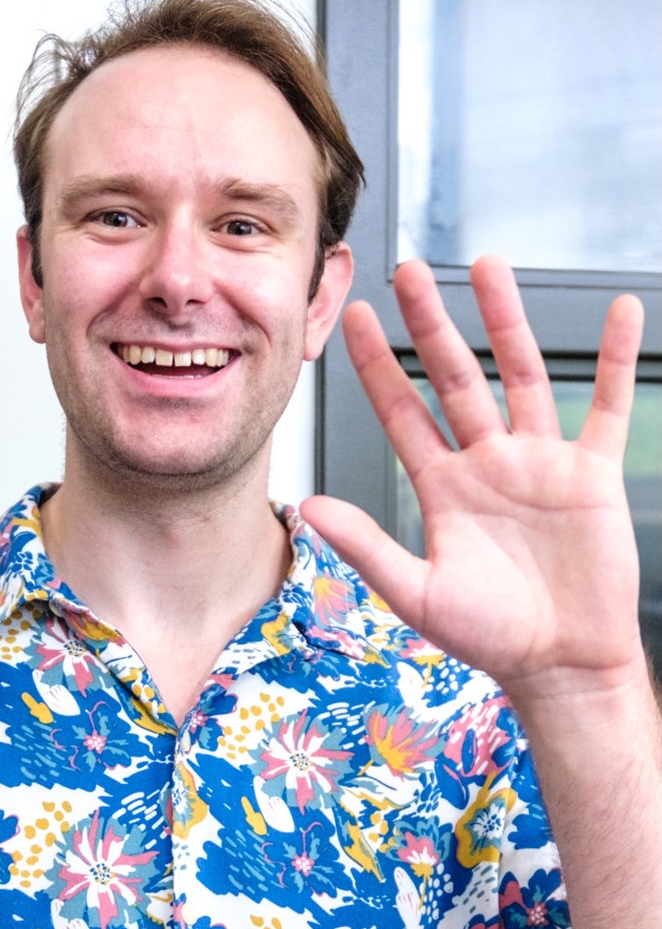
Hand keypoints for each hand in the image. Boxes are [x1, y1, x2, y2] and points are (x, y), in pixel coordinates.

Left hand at [301, 257, 644, 701]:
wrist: (560, 661)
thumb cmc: (488, 635)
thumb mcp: (416, 591)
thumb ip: (365, 544)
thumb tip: (307, 506)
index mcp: (441, 486)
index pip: (401, 411)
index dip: (377, 365)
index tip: (355, 319)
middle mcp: (485, 462)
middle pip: (454, 376)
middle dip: (431, 324)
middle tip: (408, 272)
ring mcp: (539, 461)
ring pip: (520, 373)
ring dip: (506, 320)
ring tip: (487, 267)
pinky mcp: (591, 472)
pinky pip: (606, 404)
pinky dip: (615, 361)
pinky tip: (619, 313)